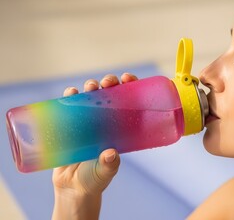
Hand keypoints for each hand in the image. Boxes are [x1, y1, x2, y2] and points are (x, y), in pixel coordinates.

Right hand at [52, 73, 137, 219]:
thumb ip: (109, 164)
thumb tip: (110, 154)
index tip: (129, 79)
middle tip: (108, 83)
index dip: (130, 86)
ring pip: (90, 97)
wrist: (73, 189)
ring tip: (90, 87)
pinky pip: (69, 107)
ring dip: (90, 87)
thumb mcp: (105, 172)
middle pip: (109, 94)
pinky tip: (71, 93)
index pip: (129, 101)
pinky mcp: (69, 125)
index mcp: (120, 127)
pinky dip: (70, 97)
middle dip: (109, 83)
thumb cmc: (95, 179)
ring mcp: (87, 122)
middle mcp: (105, 121)